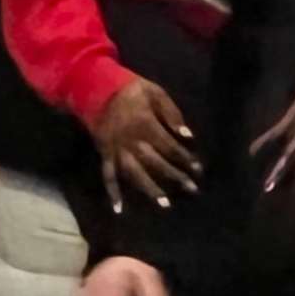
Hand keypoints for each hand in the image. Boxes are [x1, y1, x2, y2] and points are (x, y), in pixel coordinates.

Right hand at [90, 76, 203, 209]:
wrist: (95, 87)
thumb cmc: (131, 89)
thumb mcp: (155, 92)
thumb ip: (172, 113)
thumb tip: (187, 135)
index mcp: (146, 125)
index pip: (170, 146)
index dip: (185, 158)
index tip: (198, 169)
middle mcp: (131, 141)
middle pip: (156, 163)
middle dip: (175, 176)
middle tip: (192, 190)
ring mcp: (116, 149)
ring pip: (134, 173)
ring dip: (149, 189)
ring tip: (164, 204)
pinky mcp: (104, 153)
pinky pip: (107, 175)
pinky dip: (112, 192)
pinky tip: (119, 208)